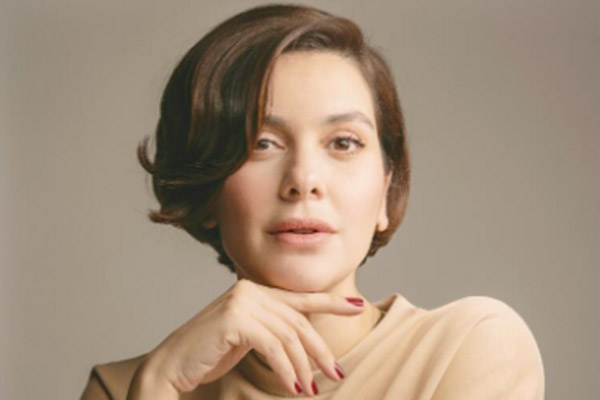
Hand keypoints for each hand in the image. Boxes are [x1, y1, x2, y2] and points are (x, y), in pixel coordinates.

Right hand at [134, 278, 364, 396]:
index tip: (358, 307)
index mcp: (255, 292)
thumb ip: (272, 329)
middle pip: (299, 322)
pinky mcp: (235, 318)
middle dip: (320, 351)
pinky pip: (273, 346)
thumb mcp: (248, 338)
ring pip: (289, 337)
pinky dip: (286, 370)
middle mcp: (250, 290)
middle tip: (336, 374)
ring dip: (303, 368)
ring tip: (309, 390)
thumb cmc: (209, 356)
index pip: (300, 298)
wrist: (171, 367)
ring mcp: (242, 301)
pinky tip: (292, 387)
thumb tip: (304, 341)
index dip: (331, 303)